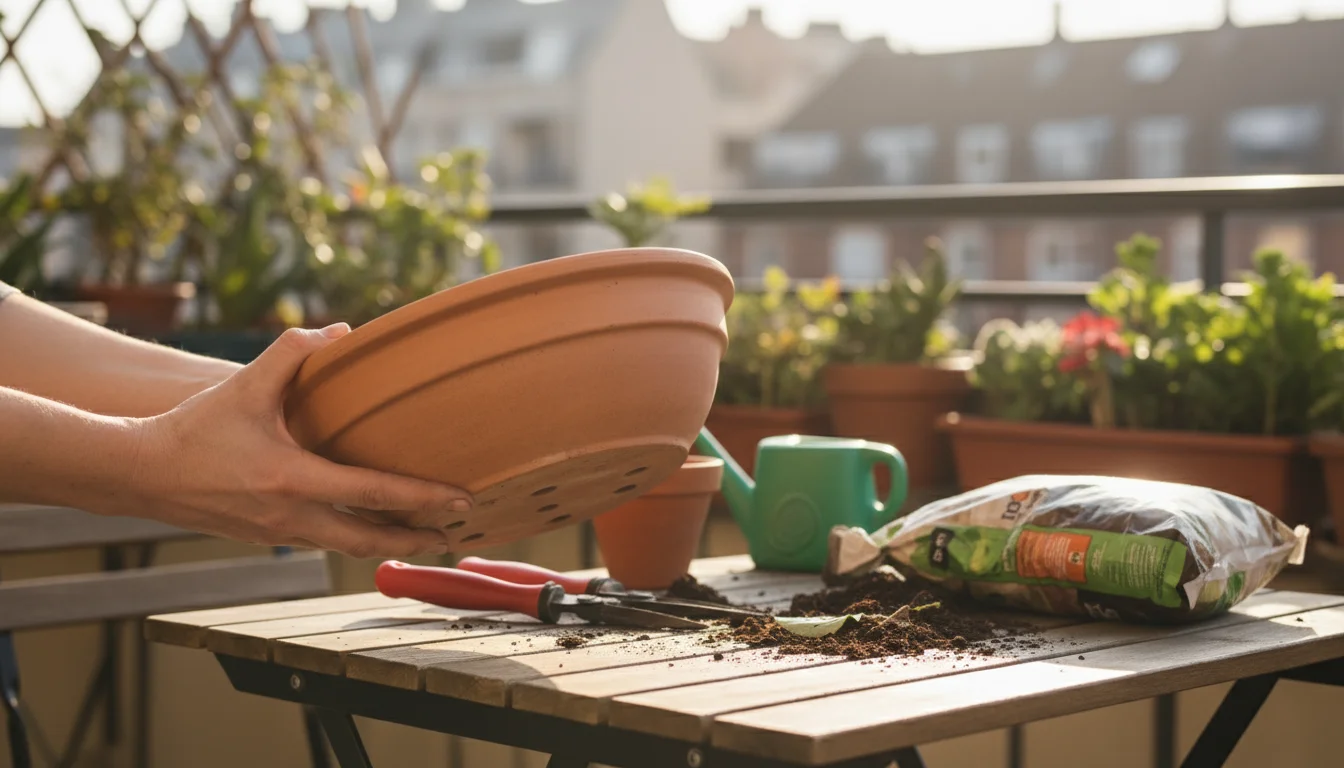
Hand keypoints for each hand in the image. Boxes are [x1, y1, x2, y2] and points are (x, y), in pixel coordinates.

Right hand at [127, 324, 473, 557]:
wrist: (139, 474)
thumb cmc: (193, 430)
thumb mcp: (244, 384)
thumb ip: (293, 352)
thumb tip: (342, 333)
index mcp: (292, 479)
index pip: (373, 494)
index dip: (423, 499)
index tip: (461, 501)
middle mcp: (290, 515)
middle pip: (369, 540)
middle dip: (416, 539)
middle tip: (454, 537)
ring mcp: (279, 533)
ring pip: (346, 547)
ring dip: (387, 543)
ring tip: (423, 537)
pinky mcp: (267, 537)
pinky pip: (322, 541)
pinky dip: (353, 538)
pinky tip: (368, 526)